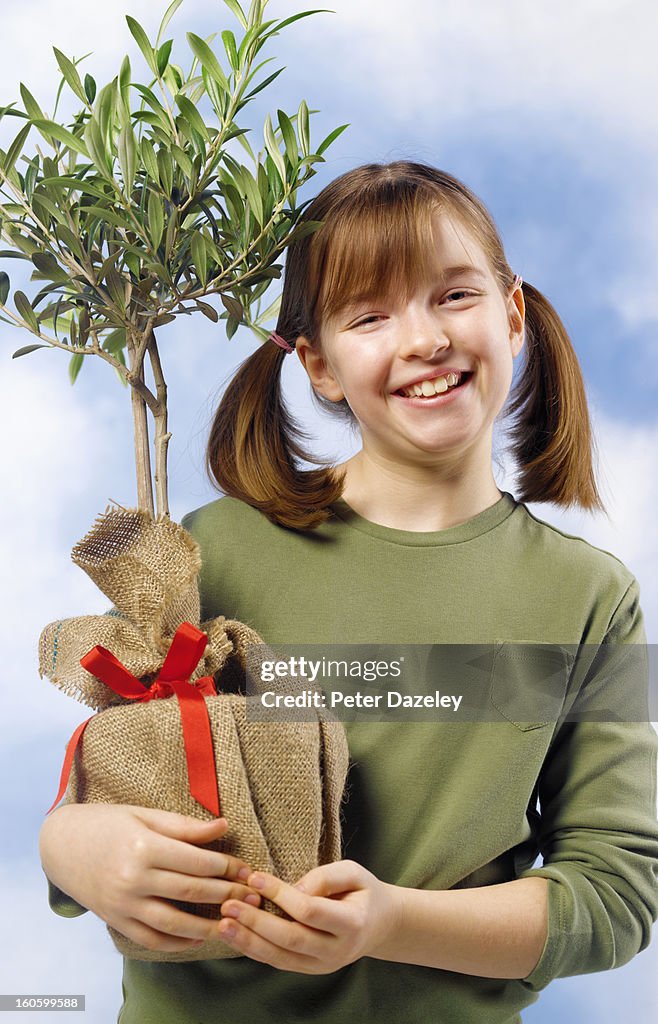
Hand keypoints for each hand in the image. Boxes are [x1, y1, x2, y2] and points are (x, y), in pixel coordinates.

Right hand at [39, 804, 260, 952]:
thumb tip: (224, 827)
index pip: (196, 862)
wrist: (62, 845)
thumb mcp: (145, 815)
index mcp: (144, 846)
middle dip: (227, 895)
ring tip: (234, 923)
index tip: (247, 870)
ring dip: (208, 926)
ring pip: (174, 923)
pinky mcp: (115, 921)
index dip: (227, 867)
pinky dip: (176, 943)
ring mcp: (123, 903)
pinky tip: (197, 938)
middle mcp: (133, 878)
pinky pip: (150, 939)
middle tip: (253, 898)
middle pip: (191, 892)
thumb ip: (185, 826)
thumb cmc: (108, 823)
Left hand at [217, 859, 400, 973]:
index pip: (309, 911)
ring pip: (280, 957)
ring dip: (248, 941)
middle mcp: (337, 950)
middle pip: (290, 939)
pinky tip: (235, 935)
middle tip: (228, 903)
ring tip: (223, 923)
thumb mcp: (354, 872)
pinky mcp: (309, 970)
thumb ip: (326, 877)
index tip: (255, 876)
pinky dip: (254, 950)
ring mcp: (322, 965)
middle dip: (256, 922)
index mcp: (352, 923)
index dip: (281, 894)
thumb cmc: (363, 892)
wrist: (379, 925)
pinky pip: (278, 962)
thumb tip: (294, 889)